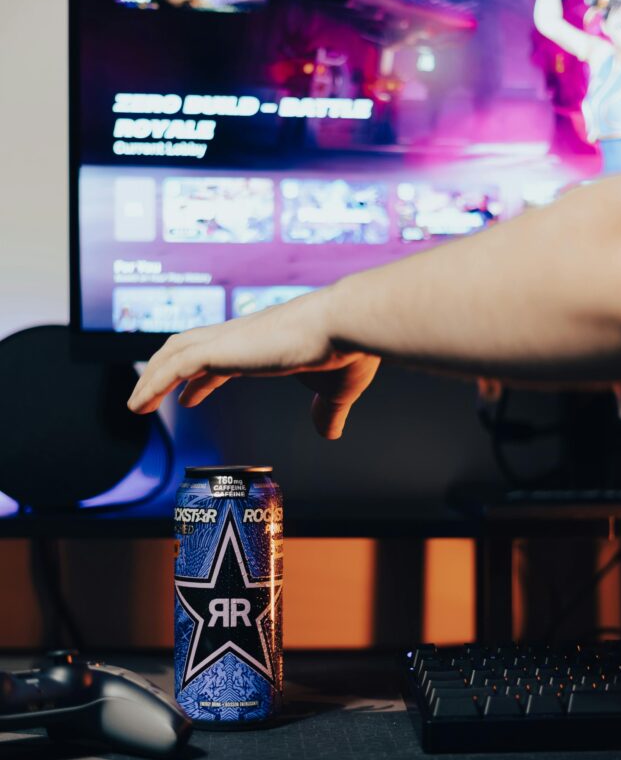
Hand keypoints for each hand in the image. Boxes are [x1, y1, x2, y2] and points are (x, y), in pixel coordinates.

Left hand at [127, 289, 380, 439]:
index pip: (221, 355)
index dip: (202, 375)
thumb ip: (327, 411)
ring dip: (151, 377)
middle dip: (166, 370)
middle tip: (149, 395)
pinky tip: (138, 402)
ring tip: (134, 404)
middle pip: (189, 346)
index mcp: (264, 340)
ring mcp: (229, 341)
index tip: (189, 394)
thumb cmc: (348, 351)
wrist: (346, 326)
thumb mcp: (336, 391)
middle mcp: (241, 336)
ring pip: (175, 353)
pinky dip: (153, 382)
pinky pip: (174, 366)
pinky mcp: (222, 350)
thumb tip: (329, 432)